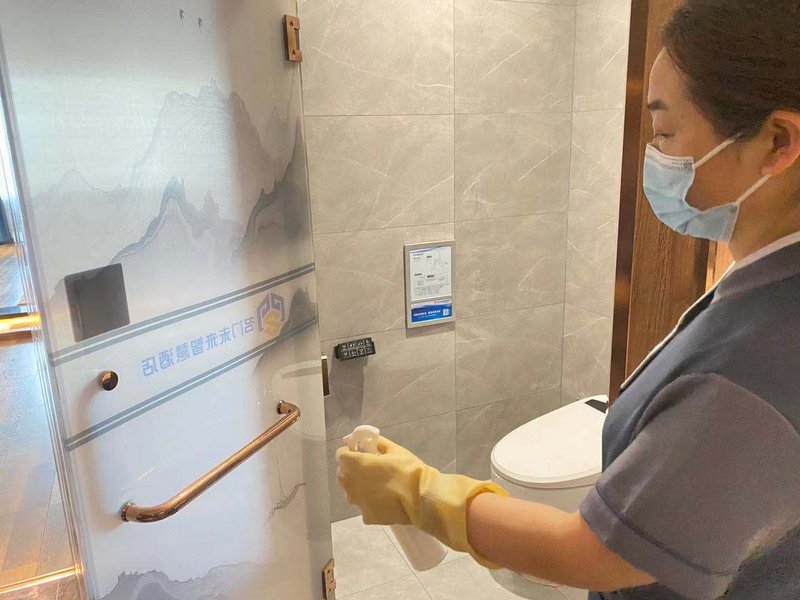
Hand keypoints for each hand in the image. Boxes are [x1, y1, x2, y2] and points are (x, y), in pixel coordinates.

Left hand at [336, 436, 507, 565]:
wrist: (421, 499)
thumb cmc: (408, 470)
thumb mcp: (395, 450)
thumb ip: (379, 444)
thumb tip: (370, 440)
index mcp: (357, 464)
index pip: (340, 455)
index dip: (349, 453)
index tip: (358, 453)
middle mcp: (352, 484)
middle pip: (342, 476)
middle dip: (350, 470)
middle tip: (367, 469)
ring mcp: (358, 502)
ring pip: (351, 493)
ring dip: (358, 488)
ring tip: (376, 487)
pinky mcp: (367, 517)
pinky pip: (364, 507)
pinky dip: (370, 504)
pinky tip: (384, 502)